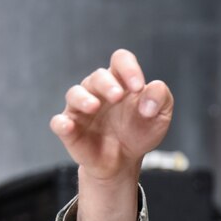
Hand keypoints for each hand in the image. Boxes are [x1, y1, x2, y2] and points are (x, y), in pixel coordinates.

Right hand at [50, 49, 173, 181]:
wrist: (125, 160)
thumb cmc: (141, 131)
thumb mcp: (161, 116)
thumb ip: (161, 99)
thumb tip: (149, 98)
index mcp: (121, 81)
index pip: (121, 60)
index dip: (128, 68)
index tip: (138, 87)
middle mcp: (99, 90)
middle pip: (98, 76)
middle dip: (107, 84)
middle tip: (117, 96)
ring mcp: (81, 108)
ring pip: (75, 93)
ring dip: (83, 98)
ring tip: (94, 107)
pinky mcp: (70, 129)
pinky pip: (59, 122)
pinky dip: (61, 123)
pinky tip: (68, 125)